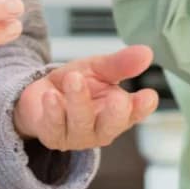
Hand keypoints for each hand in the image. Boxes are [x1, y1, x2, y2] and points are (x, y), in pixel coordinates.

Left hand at [13, 46, 158, 150]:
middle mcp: (101, 129)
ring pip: (80, 123)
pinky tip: (51, 95)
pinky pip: (54, 126)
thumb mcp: (98, 68)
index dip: (143, 107)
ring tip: (74, 78)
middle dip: (115, 114)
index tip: (149, 96)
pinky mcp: (53, 136)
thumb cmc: (76, 84)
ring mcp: (77, 136)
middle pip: (111, 126)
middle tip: (119, 98)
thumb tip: (147, 52)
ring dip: (78, 101)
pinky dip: (53, 110)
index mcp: (119, 113)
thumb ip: (120, 63)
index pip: (135, 113)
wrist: (41, 94)